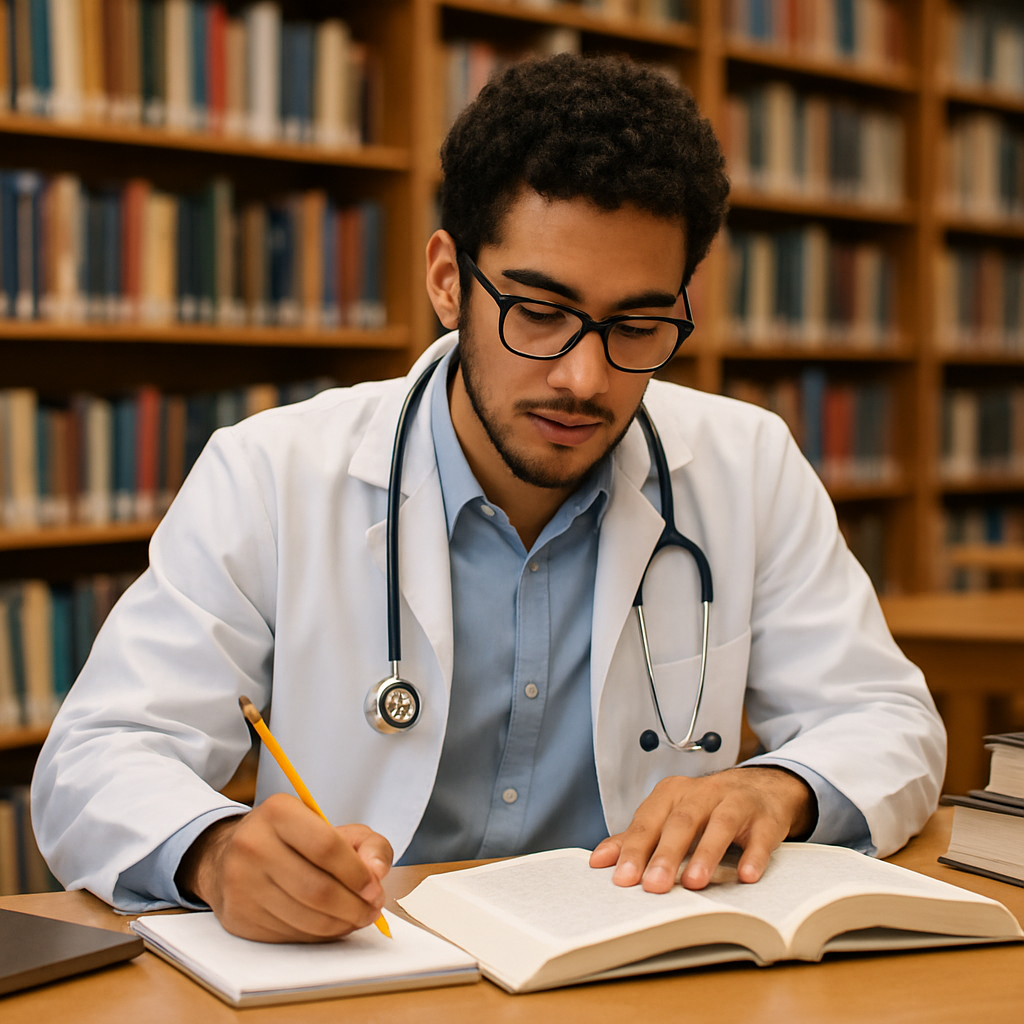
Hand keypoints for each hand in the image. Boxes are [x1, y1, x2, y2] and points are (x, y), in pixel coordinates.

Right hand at [177, 793, 393, 941]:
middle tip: (372, 910)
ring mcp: (241, 883)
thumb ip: (368, 844)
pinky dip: (317, 934)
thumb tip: (378, 873)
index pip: (326, 847)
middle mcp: (253, 845)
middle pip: (316, 888)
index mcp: (278, 812)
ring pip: (304, 917)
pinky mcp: (237, 915)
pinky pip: (288, 934)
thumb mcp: (335, 828)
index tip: (375, 888)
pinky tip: (329, 924)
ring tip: (356, 918)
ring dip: (340, 925)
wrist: (236, 855)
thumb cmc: (297, 841)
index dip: (357, 873)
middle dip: (353, 906)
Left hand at [589, 766, 815, 892]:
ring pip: (719, 824)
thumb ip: (637, 837)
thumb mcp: (669, 815)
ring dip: (706, 853)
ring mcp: (736, 803)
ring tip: (694, 882)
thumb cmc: (706, 807)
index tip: (622, 879)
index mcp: (672, 793)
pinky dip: (753, 855)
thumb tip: (599, 861)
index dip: (634, 849)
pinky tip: (747, 876)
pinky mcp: (765, 819)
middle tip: (653, 886)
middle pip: (681, 822)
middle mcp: (702, 793)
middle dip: (666, 854)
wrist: (760, 788)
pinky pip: (760, 836)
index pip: (649, 821)